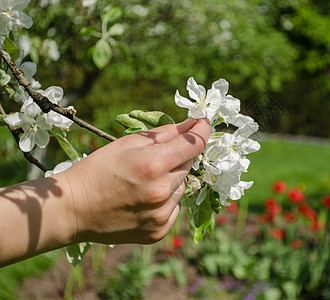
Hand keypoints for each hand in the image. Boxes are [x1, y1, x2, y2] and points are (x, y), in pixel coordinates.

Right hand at [58, 118, 210, 244]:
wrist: (72, 209)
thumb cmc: (97, 169)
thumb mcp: (128, 143)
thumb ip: (165, 133)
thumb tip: (192, 124)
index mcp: (153, 164)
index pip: (195, 144)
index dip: (202, 130)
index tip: (203, 123)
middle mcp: (162, 191)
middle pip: (188, 165)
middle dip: (178, 157)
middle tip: (155, 158)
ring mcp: (161, 214)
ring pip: (182, 187)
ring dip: (171, 180)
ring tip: (144, 182)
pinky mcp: (159, 231)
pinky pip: (175, 208)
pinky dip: (166, 200)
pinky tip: (144, 199)